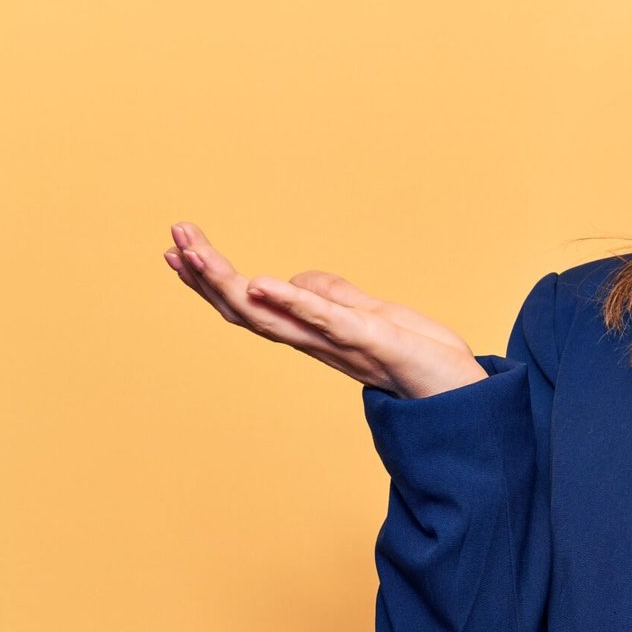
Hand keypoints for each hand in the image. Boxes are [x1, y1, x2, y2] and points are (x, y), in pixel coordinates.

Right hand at [162, 221, 489, 399]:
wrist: (459, 392)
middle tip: (173, 239)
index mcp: (310, 332)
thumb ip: (332, 298)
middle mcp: (315, 341)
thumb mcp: (368, 316)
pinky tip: (260, 281)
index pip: (249, 304)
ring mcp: (337, 343)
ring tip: (195, 252)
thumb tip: (298, 280)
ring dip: (228, 282)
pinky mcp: (368, 340)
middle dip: (205, 274)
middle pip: (244, 309)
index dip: (210, 281)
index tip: (177, 250)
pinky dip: (290, 300)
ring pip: (269, 315)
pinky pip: (322, 320)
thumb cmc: (417, 356)